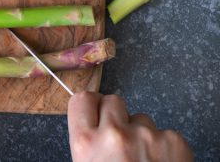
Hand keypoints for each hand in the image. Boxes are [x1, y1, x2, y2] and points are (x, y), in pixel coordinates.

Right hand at [68, 91, 191, 161]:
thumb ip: (87, 144)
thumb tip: (91, 124)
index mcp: (85, 143)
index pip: (81, 99)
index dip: (91, 105)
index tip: (96, 111)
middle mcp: (113, 134)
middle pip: (112, 101)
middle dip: (117, 116)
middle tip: (121, 138)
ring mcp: (145, 136)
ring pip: (141, 118)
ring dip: (141, 133)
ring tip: (143, 160)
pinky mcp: (173, 141)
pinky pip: (165, 133)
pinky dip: (165, 147)